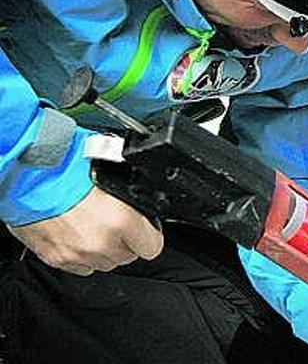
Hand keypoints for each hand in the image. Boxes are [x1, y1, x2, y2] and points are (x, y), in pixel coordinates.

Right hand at [8, 187, 163, 275]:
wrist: (26, 177)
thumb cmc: (65, 169)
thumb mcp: (111, 175)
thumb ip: (130, 195)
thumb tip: (142, 199)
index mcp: (121, 220)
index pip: (152, 246)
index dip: (149, 236)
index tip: (145, 230)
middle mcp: (102, 242)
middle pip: (128, 256)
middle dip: (125, 241)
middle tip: (113, 222)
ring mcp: (79, 254)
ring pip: (106, 263)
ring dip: (104, 249)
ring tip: (93, 226)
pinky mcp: (58, 259)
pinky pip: (83, 266)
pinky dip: (83, 255)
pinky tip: (77, 234)